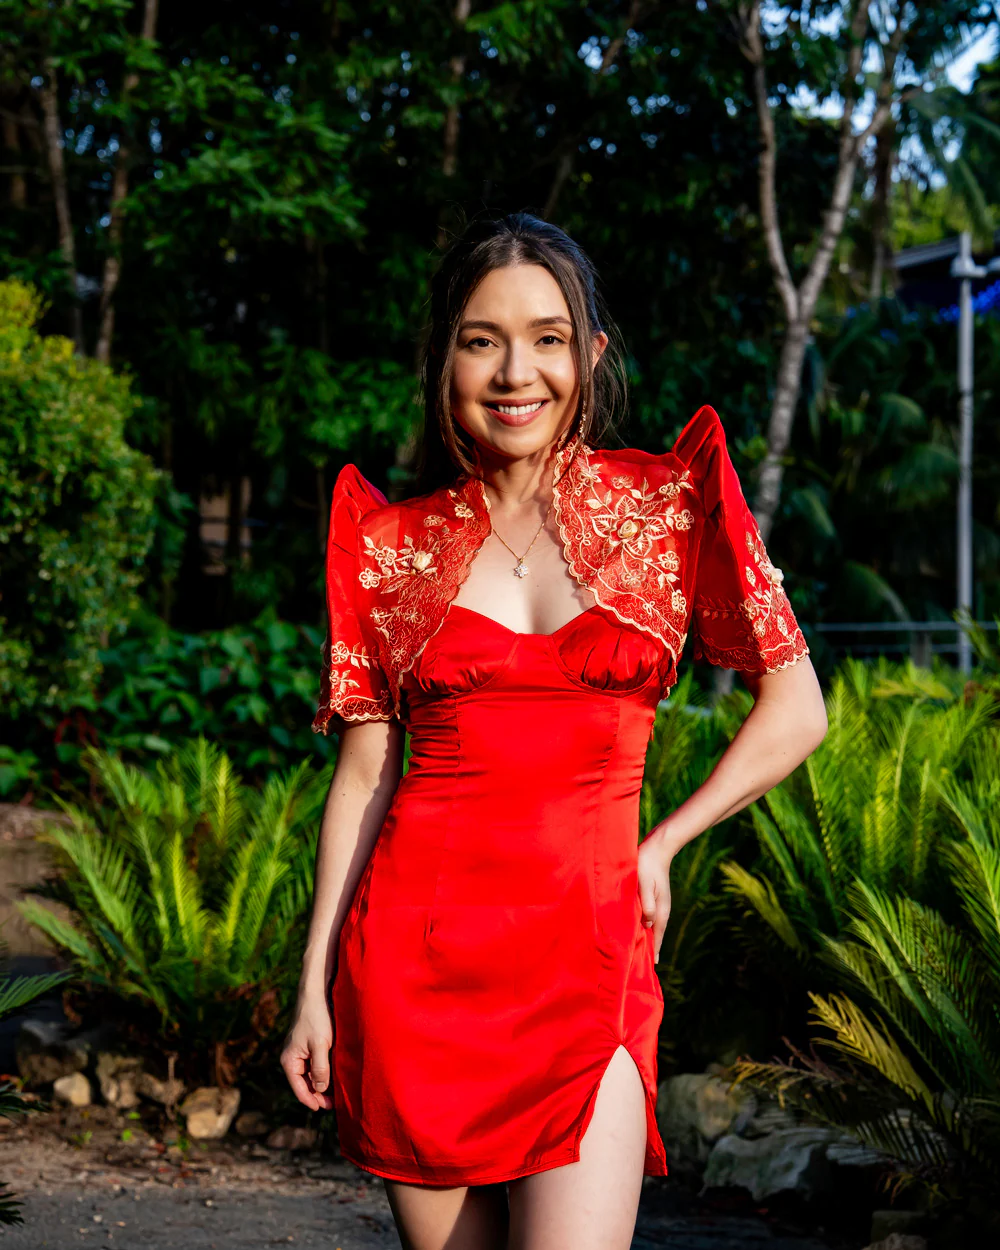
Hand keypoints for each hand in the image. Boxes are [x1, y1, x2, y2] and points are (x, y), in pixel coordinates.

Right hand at [280, 993, 334, 1111]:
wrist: (316, 994)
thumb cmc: (317, 1018)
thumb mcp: (320, 1044)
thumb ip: (320, 1069)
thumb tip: (320, 1091)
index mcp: (289, 1061)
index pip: (299, 1089)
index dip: (312, 1101)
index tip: (325, 1109)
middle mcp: (291, 1059)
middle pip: (304, 1084)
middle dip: (318, 1094)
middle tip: (334, 1104)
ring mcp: (298, 1052)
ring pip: (309, 1075)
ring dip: (321, 1084)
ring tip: (336, 1094)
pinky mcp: (307, 1046)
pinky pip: (313, 1065)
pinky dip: (322, 1072)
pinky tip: (333, 1077)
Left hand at [637, 833, 672, 962]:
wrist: (656, 849)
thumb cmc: (648, 866)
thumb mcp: (646, 885)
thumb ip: (647, 904)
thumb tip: (647, 923)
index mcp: (661, 910)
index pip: (656, 936)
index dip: (653, 951)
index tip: (651, 966)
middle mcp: (661, 910)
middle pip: (654, 934)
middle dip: (649, 948)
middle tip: (641, 965)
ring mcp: (657, 904)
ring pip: (650, 926)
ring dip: (645, 937)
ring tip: (637, 951)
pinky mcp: (651, 898)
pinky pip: (647, 917)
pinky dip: (642, 925)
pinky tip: (635, 928)